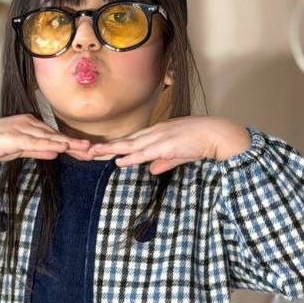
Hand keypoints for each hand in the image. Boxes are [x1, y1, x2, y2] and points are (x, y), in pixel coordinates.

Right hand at [0, 114, 94, 164]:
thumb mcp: (17, 150)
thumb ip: (36, 150)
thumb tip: (56, 153)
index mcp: (29, 125)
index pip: (54, 136)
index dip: (72, 144)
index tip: (88, 151)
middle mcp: (27, 123)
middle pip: (56, 135)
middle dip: (76, 144)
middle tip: (94, 151)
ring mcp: (20, 128)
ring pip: (49, 137)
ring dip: (68, 144)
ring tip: (86, 149)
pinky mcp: (13, 137)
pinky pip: (35, 142)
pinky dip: (50, 144)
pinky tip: (62, 148)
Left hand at [85, 116, 251, 173]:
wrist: (215, 134)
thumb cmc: (200, 142)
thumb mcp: (178, 153)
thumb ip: (164, 161)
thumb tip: (151, 170)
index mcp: (157, 133)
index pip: (132, 139)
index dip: (116, 144)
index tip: (101, 149)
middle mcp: (155, 133)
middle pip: (126, 140)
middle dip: (106, 146)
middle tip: (87, 150)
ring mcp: (159, 138)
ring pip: (130, 145)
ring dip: (112, 150)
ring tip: (95, 153)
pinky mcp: (166, 146)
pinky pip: (144, 153)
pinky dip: (130, 157)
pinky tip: (119, 161)